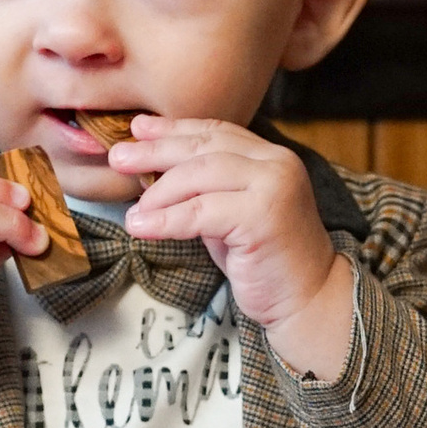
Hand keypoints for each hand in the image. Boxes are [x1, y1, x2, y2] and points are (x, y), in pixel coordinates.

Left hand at [106, 118, 356, 375]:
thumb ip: (204, 190)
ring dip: (158, 192)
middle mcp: (277, 163)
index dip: (174, 128)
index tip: (138, 129)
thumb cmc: (265, 260)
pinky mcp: (263, 216)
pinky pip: (200, 211)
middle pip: (203, 148)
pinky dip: (165, 220)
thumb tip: (152, 173)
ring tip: (131, 209)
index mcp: (271, 157)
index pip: (216, 132)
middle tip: (118, 157)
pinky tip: (140, 227)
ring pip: (199, 176)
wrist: (308, 299)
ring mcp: (273, 187)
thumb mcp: (230, 214)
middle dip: (156, 151)